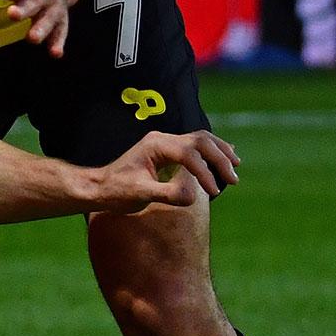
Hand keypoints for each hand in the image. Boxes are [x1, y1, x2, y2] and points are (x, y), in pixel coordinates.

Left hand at [0, 0, 76, 56]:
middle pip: (35, 0)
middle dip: (25, 8)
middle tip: (13, 15)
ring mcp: (53, 6)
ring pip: (49, 18)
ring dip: (42, 28)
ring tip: (32, 38)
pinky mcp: (60, 20)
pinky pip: (60, 31)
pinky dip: (58, 42)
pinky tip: (55, 54)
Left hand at [92, 130, 240, 212]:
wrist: (100, 189)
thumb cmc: (116, 192)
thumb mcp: (140, 195)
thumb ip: (166, 194)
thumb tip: (193, 196)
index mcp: (155, 145)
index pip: (189, 154)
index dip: (204, 172)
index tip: (213, 191)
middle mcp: (162, 140)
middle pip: (200, 141)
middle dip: (219, 159)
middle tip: (233, 179)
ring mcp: (165, 144)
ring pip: (201, 139)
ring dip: (220, 152)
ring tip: (235, 167)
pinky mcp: (168, 152)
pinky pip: (196, 146)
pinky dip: (213, 151)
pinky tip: (227, 157)